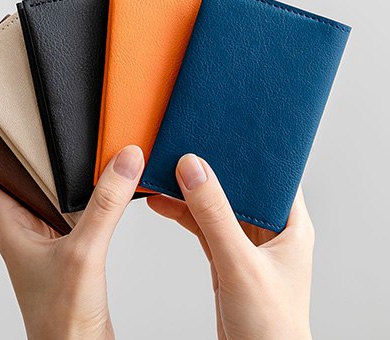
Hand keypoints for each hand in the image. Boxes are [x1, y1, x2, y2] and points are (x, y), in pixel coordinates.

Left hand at [0, 145, 144, 339]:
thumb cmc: (62, 320)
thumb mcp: (84, 251)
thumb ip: (106, 204)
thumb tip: (125, 161)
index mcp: (15, 230)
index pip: (4, 179)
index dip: (13, 153)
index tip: (31, 130)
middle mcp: (29, 235)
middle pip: (37, 187)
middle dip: (56, 164)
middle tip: (75, 137)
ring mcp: (51, 246)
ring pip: (60, 203)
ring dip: (77, 185)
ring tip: (97, 158)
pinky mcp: (72, 256)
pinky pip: (79, 220)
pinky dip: (93, 205)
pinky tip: (109, 194)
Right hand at [148, 154, 313, 339]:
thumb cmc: (272, 326)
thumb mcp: (241, 263)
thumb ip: (215, 216)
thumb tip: (194, 169)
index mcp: (290, 224)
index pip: (273, 175)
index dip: (249, 153)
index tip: (221, 134)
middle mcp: (269, 229)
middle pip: (237, 186)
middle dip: (211, 169)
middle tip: (184, 149)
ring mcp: (246, 242)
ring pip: (215, 205)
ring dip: (190, 192)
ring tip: (163, 175)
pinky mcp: (226, 256)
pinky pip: (202, 225)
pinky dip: (183, 214)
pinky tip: (163, 203)